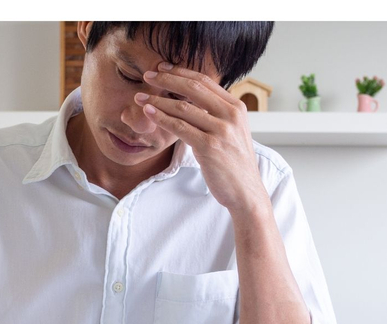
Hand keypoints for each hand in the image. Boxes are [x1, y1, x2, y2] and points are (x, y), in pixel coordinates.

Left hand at [134, 62, 269, 212]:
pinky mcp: (209, 146)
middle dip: (167, 79)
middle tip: (147, 76)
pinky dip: (162, 118)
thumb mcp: (232, 133)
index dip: (181, 72)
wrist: (246, 192)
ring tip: (140, 98)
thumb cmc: (234, 166)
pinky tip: (149, 113)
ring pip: (183, 108)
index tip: (163, 69)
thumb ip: (217, 117)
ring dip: (158, 100)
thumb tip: (193, 105)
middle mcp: (231, 115)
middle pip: (193, 88)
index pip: (205, 81)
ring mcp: (221, 130)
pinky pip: (180, 127)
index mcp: (237, 107)